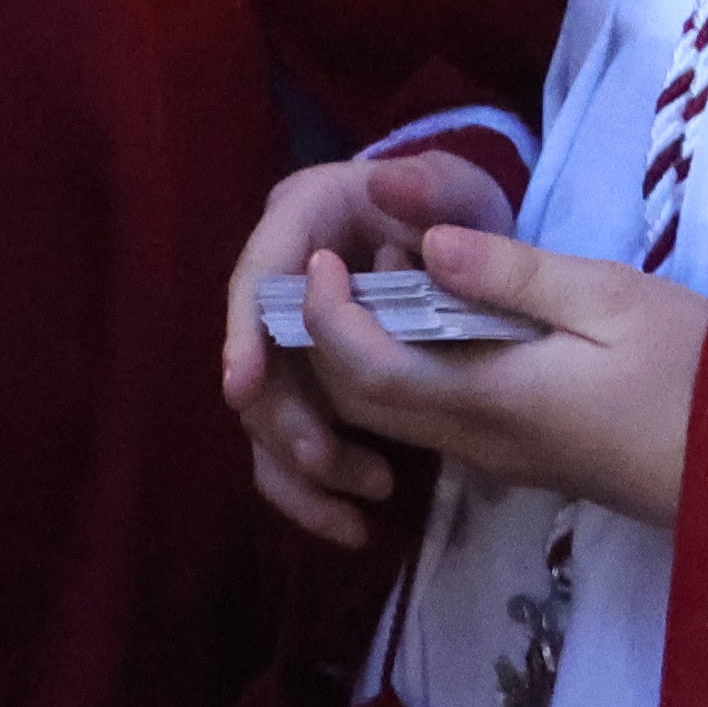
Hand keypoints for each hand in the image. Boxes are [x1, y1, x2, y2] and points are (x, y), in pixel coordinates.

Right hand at [222, 147, 511, 547]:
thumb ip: (433, 183)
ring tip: (369, 496)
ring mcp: (289, 340)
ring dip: (303, 465)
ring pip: (266, 415)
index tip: (242, 387)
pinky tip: (351, 527)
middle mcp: (279, 280)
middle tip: (328, 461)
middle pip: (254, 360)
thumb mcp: (457, 188)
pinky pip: (288, 447)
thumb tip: (386, 179)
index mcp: (302, 220)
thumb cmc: (455, 211)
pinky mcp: (307, 389)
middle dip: (284, 418)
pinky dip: (311, 491)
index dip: (245, 332)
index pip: (257, 276)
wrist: (465, 244)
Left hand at [293, 223, 707, 533]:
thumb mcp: (610, 297)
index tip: (327, 252)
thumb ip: (512, 274)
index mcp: (493, 399)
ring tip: (392, 272)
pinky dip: (409, 367)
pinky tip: (441, 313)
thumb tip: (425, 244)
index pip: (369, 371)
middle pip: (363, 403)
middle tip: (343, 258)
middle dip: (329, 336)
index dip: (328, 315)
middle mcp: (478, 441)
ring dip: (367, 351)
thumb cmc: (690, 369)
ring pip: (393, 416)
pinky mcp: (520, 457)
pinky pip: (432, 418)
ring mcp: (497, 458)